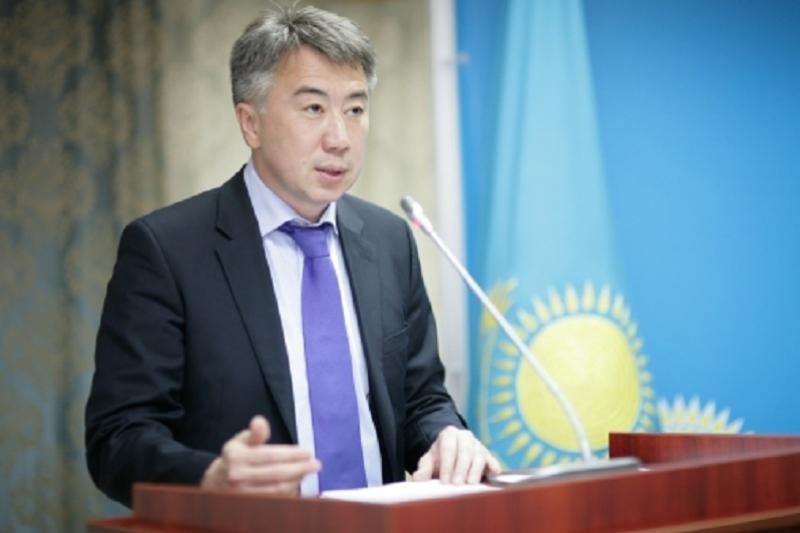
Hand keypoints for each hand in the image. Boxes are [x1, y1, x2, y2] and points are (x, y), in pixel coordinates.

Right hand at [200, 415, 319, 494]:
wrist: (214, 482)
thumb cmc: (234, 457)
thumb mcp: (240, 441)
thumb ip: (254, 433)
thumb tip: (259, 421)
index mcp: (236, 456)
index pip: (270, 455)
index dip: (292, 454)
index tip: (308, 452)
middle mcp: (237, 476)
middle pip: (276, 473)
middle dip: (299, 468)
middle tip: (316, 464)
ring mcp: (241, 493)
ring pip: (276, 488)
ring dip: (296, 481)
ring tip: (307, 472)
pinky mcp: (247, 504)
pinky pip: (273, 499)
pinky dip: (287, 492)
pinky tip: (297, 484)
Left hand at [411, 426, 501, 483]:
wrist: (452, 452)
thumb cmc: (440, 458)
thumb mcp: (429, 460)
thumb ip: (424, 468)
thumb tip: (418, 478)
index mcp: (449, 434)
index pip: (448, 447)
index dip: (447, 464)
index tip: (445, 481)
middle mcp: (465, 436)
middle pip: (465, 450)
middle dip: (461, 468)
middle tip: (457, 484)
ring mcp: (478, 444)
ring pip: (479, 454)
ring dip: (475, 469)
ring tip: (471, 484)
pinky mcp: (488, 455)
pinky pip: (492, 460)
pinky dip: (493, 467)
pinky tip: (492, 475)